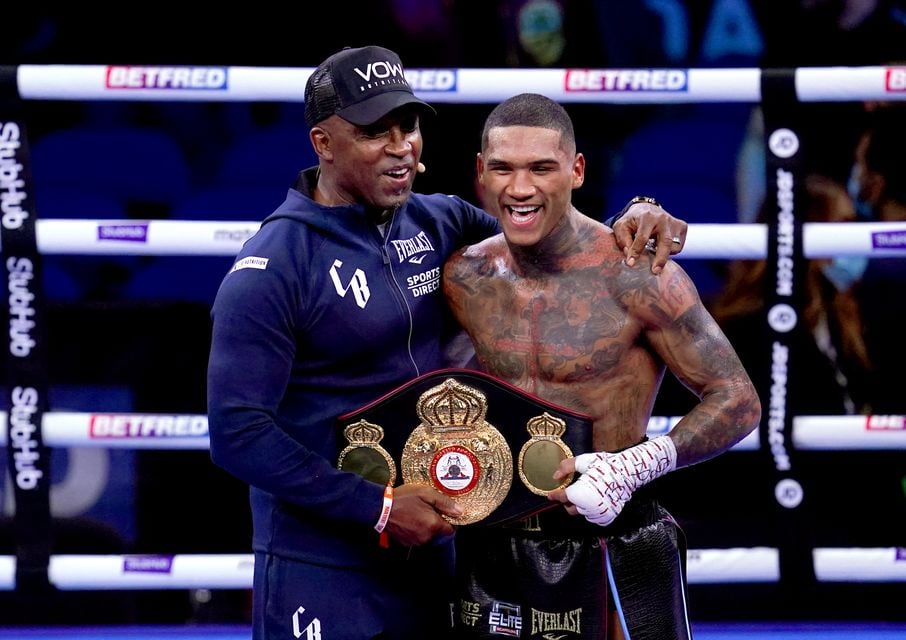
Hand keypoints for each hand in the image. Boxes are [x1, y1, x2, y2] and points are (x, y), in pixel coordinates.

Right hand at [384, 483, 461, 545]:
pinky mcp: (406, 542)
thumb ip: (445, 503)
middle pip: (438, 531)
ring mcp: (415, 541)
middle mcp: (426, 536)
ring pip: (427, 534)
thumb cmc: (403, 499)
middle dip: (434, 521)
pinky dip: (414, 529)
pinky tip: (408, 518)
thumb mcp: (426, 493)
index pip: (450, 529)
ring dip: (424, 525)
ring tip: (414, 512)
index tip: (442, 512)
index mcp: (433, 525)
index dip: (448, 519)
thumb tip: (460, 511)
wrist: (380, 508)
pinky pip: (416, 537)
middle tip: (425, 508)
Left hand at [548, 437, 676, 526]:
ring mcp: (598, 513)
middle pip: (571, 508)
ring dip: (581, 506)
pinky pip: (594, 517)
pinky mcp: (607, 517)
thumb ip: (567, 467)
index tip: (551, 495)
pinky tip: (595, 500)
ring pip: (582, 513)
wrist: (628, 473)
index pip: (562, 497)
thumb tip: (555, 476)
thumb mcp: (584, 461)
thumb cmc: (606, 466)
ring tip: (586, 494)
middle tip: (571, 492)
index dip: (555, 495)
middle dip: (568, 501)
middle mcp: (587, 506)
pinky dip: (592, 510)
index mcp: (579, 493)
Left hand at [612, 199, 687, 273]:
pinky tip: (660, 246)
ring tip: (653, 252)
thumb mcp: (621, 226)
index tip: (631, 263)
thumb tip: (629, 253)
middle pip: (665, 241)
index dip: (636, 251)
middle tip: (655, 271)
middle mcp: (663, 218)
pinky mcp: (682, 227)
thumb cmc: (632, 220)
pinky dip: (670, 251)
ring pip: (674, 246)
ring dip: (664, 255)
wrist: (647, 209)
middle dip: (660, 258)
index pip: (642, 237)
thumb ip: (623, 239)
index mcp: (647, 217)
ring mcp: (674, 222)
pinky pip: (679, 246)